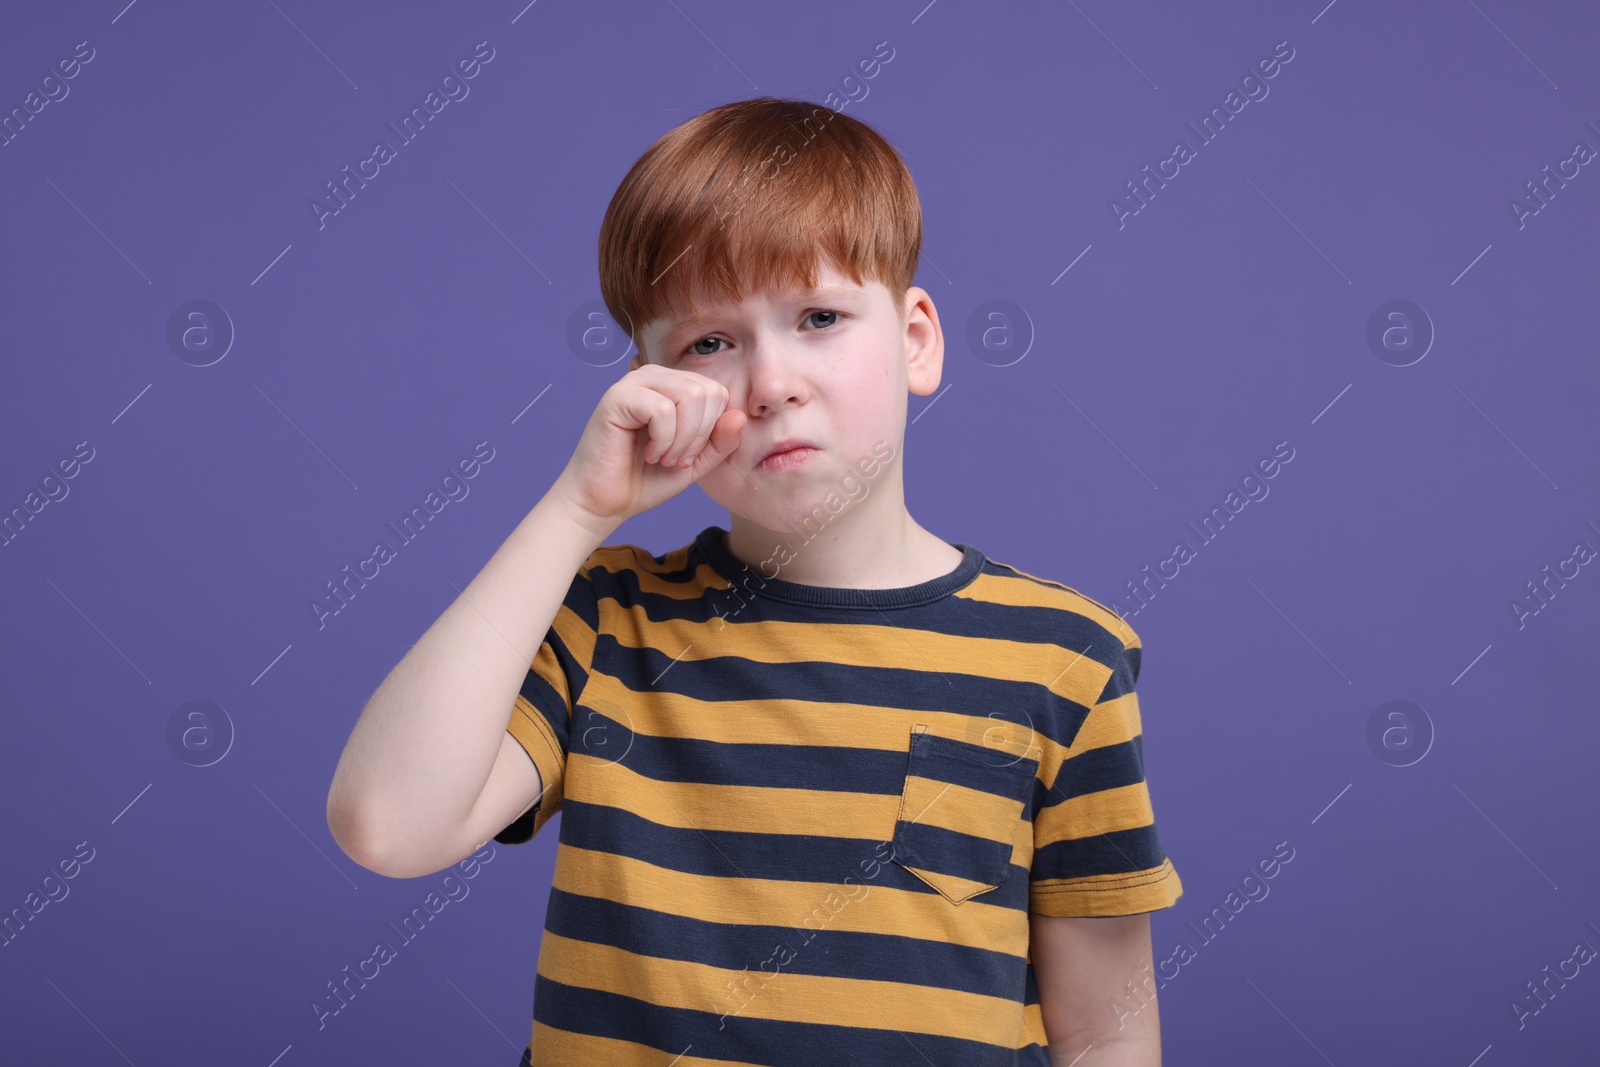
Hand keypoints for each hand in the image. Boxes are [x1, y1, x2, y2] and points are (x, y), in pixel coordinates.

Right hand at [550, 364, 746, 535]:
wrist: (605, 501)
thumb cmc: (646, 479)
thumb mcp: (696, 462)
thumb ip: (721, 441)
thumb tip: (739, 415)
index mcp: (674, 386)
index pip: (718, 392)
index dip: (712, 430)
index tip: (689, 455)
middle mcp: (655, 377)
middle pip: (708, 391)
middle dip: (699, 435)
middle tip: (676, 459)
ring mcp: (635, 382)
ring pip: (690, 395)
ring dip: (682, 439)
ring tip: (662, 457)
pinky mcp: (617, 396)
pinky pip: (663, 409)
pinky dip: (663, 440)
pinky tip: (648, 453)